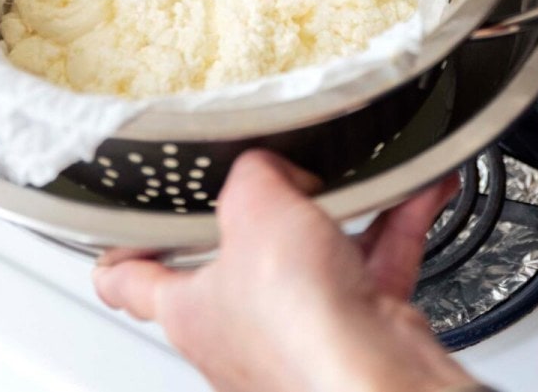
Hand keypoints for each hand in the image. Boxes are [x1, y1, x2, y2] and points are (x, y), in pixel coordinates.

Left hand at [95, 151, 473, 391]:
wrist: (371, 372)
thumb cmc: (297, 319)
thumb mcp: (254, 205)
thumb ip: (253, 173)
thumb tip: (268, 166)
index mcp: (190, 311)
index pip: (132, 282)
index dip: (123, 254)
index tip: (120, 234)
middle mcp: (240, 332)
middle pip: (240, 261)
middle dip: (265, 215)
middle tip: (279, 178)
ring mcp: (301, 334)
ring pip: (317, 258)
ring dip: (345, 212)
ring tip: (363, 174)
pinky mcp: (357, 328)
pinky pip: (374, 263)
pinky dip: (396, 222)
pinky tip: (416, 187)